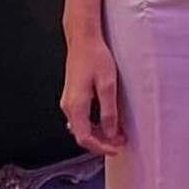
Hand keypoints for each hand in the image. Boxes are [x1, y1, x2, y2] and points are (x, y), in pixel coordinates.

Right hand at [60, 36, 126, 156]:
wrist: (83, 39)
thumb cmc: (95, 57)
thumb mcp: (108, 85)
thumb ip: (109, 112)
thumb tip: (111, 133)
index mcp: (75, 105)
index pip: (85, 138)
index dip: (101, 148)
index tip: (116, 148)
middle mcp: (68, 105)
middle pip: (82, 135)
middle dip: (102, 142)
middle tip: (120, 141)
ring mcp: (69, 100)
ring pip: (81, 127)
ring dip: (99, 134)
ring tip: (117, 132)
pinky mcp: (72, 95)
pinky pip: (81, 118)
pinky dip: (94, 124)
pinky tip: (106, 120)